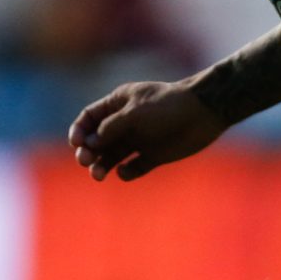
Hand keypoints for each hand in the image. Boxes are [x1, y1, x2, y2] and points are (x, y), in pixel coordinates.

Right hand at [67, 80, 225, 181]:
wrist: (204, 113)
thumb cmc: (168, 106)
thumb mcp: (135, 114)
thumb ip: (111, 128)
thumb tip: (90, 144)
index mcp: (118, 104)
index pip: (90, 118)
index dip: (79, 130)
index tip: (76, 143)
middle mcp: (126, 122)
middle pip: (97, 140)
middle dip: (88, 151)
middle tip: (86, 161)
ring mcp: (140, 139)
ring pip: (113, 156)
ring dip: (102, 165)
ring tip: (98, 175)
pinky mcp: (154, 155)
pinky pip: (133, 167)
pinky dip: (126, 172)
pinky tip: (125, 172)